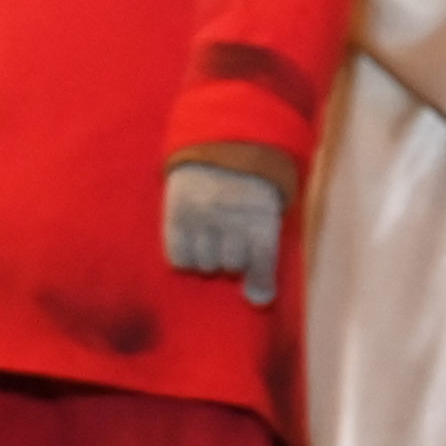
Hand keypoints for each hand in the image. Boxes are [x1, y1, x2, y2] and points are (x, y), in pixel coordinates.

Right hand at [157, 157, 284, 308]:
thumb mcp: (268, 212)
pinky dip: (187, 257)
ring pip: (205, 264)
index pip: (261, 259)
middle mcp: (229, 212)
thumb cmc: (251, 191)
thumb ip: (266, 257)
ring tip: (213, 235)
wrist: (220, 143)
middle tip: (234, 236)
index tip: (259, 296)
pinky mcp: (177, 213)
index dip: (260, 281)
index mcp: (259, 210)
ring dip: (210, 257)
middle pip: (231, 265)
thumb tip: (259, 302)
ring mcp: (201, 213)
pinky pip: (179, 259)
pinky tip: (194, 240)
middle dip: (234, 257)